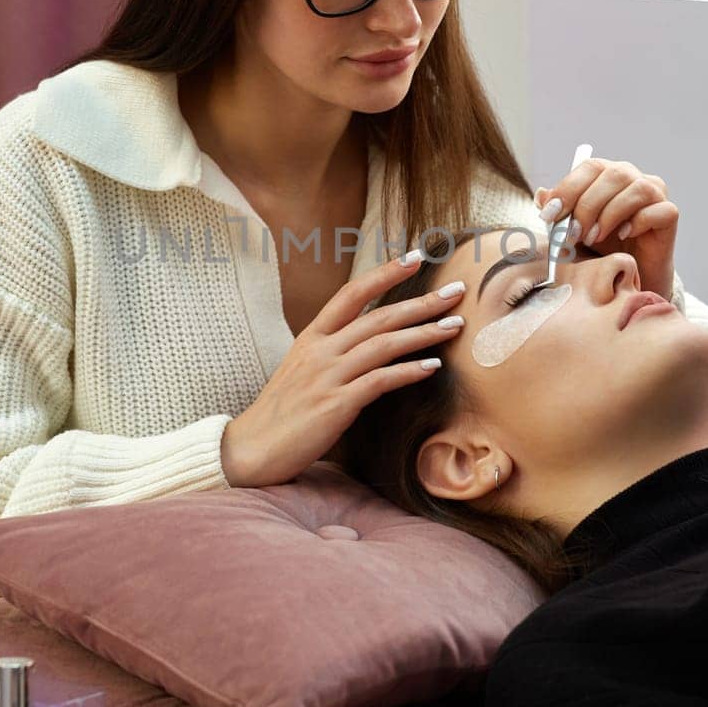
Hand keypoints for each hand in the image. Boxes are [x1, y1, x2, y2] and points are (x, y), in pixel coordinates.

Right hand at [220, 250, 466, 487]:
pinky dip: (408, 371)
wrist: (250, 450)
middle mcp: (319, 350)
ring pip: (383, 344)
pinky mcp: (334, 404)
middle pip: (378, 316)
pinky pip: (379, 381)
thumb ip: (333, 353)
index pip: (351, 293)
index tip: (416, 257)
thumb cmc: (282, 414)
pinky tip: (432, 367)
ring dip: (424, 333)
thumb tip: (371, 343)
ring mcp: (327, 376)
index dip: (384, 273)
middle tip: (457, 291)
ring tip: (454, 326)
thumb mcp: (303, 371)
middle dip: (422, 303)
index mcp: (311, 337)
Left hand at [535, 158, 678, 301]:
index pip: (590, 167)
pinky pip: (657, 210)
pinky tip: (623, 235)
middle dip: (587, 205)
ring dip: (609, 215)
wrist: (627, 273)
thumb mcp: (571, 228)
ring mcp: (655, 193)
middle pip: (612, 175)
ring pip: (636, 189)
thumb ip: (557, 211)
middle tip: (573, 234)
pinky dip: (638, 222)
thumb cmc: (600, 245)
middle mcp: (633, 177)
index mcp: (607, 173)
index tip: (550, 216)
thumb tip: (541, 194)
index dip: (568, 189)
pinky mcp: (669, 214)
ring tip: (594, 238)